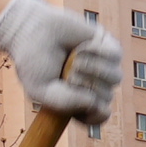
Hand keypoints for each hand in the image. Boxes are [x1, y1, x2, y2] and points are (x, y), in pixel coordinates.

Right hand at [0, 0, 121, 125]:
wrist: (31, 30)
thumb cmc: (34, 61)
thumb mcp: (41, 91)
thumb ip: (64, 103)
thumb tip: (95, 102)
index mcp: (78, 102)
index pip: (100, 116)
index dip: (94, 112)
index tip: (81, 103)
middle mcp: (94, 86)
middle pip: (106, 98)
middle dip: (84, 85)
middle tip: (66, 73)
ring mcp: (103, 67)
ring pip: (115, 78)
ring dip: (92, 68)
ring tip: (74, 58)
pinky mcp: (108, 47)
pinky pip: (114, 56)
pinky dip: (96, 51)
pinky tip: (81, 47)